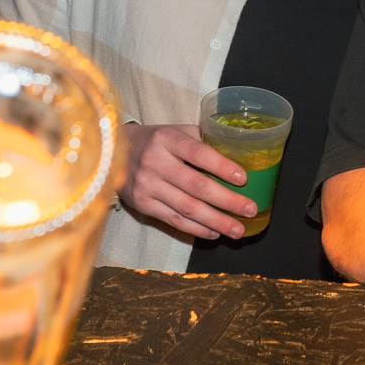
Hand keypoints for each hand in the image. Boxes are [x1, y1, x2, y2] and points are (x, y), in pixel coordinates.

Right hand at [119, 122, 253, 239]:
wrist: (114, 152)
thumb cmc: (155, 141)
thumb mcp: (175, 131)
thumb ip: (201, 140)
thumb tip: (236, 155)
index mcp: (167, 139)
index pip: (198, 153)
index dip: (222, 167)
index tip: (243, 178)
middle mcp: (155, 162)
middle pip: (197, 185)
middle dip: (227, 200)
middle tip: (250, 209)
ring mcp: (147, 186)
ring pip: (187, 208)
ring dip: (216, 221)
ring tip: (238, 229)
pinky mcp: (143, 205)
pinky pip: (174, 220)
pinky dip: (197, 229)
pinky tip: (215, 232)